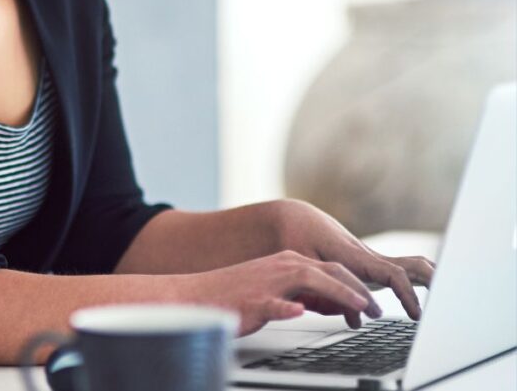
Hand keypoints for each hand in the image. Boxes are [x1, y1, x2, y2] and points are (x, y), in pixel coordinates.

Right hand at [183, 250, 380, 335]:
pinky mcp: (253, 301)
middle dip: (357, 290)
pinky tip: (298, 311)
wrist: (197, 296)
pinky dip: (287, 307)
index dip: (357, 285)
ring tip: (358, 308)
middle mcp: (282, 267)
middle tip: (376, 310)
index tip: (373, 303)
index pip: (332, 269)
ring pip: (308, 280)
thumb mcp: (278, 293)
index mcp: (288, 263)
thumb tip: (333, 305)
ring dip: (337, 293)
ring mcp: (268, 283)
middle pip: (329, 271)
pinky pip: (273, 303)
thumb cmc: (236, 296)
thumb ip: (305, 295)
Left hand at [272, 199, 435, 320]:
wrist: (295, 220)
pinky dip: (416, 281)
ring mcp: (372, 259)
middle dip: (434, 282)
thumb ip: (328, 293)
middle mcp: (370, 257)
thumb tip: (356, 322)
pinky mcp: (369, 263)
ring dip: (430, 279)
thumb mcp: (304, 266)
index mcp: (356, 257)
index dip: (407, 294)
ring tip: (447, 302)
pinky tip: (427, 296)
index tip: (416, 315)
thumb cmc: (297, 240)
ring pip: (410, 265)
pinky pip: (399, 270)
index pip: (394, 274)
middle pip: (413, 265)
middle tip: (446, 306)